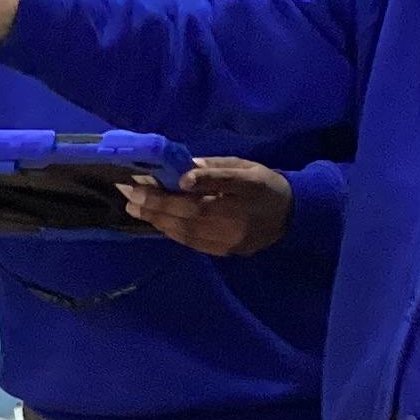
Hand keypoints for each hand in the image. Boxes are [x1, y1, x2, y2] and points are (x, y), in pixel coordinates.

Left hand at [121, 157, 293, 255]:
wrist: (290, 217)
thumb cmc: (263, 185)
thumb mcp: (245, 167)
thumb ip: (215, 169)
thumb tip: (182, 171)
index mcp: (247, 191)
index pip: (218, 185)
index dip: (196, 181)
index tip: (170, 179)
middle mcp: (237, 219)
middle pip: (192, 213)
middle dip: (157, 204)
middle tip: (129, 193)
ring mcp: (229, 239)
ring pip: (187, 230)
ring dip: (157, 219)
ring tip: (134, 207)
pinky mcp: (224, 251)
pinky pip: (191, 241)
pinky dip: (171, 231)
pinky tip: (155, 221)